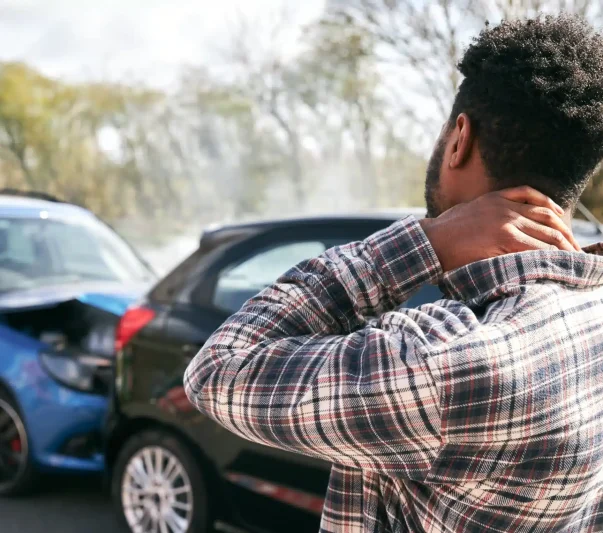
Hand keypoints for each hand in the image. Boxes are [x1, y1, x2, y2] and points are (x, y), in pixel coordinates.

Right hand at [419, 186, 580, 272]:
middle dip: (565, 233)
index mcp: (496, 197)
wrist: (431, 240)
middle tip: (574, 247)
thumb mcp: (467, 213)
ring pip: (546, 233)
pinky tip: (555, 261)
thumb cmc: (443, 232)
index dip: (554, 212)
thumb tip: (498, 227)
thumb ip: (487, 213)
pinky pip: (535, 246)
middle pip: (547, 216)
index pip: (535, 199)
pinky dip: (548, 254)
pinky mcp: (504, 237)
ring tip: (572, 258)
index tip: (562, 225)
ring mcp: (506, 221)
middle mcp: (505, 206)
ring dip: (563, 247)